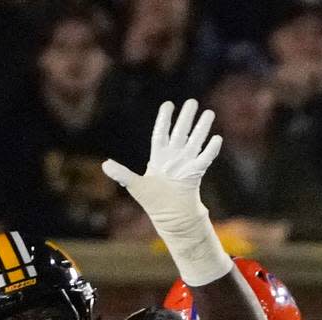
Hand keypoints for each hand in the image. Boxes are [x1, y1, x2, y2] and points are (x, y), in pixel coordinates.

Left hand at [102, 99, 220, 223]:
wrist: (171, 216)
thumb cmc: (153, 201)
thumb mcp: (135, 186)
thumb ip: (122, 174)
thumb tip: (104, 165)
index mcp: (159, 157)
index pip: (161, 133)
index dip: (164, 119)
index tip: (168, 104)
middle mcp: (174, 157)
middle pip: (181, 132)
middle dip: (187, 117)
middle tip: (192, 101)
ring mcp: (186, 164)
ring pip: (195, 140)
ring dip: (202, 127)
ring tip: (209, 113)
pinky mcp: (196, 173)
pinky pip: (205, 158)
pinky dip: (211, 149)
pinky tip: (217, 138)